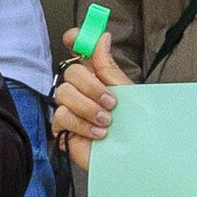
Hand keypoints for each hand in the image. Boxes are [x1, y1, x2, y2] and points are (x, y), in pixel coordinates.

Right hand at [52, 42, 130, 176]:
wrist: (134, 158)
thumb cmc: (136, 128)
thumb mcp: (127, 92)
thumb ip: (108, 66)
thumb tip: (102, 38)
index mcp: (99, 77)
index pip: (80, 50)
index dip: (76, 40)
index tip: (76, 38)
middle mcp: (82, 90)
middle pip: (71, 71)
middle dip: (92, 86)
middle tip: (111, 102)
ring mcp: (71, 109)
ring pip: (64, 93)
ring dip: (88, 108)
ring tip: (107, 122)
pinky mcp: (63, 128)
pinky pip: (61, 116)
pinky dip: (82, 124)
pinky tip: (97, 134)